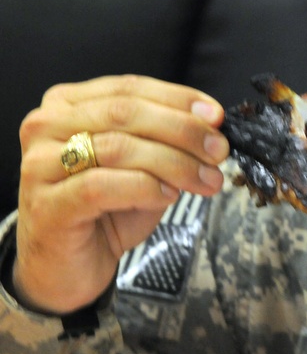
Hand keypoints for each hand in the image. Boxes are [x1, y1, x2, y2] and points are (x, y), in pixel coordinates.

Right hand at [12, 76, 228, 313]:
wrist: (68, 266)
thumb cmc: (107, 210)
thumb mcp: (144, 164)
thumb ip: (168, 140)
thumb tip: (212, 126)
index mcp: (69, 104)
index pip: (130, 87)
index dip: (179, 99)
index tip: (217, 116)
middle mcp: (47, 126)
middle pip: (126, 113)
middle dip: (183, 130)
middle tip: (219, 150)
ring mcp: (40, 165)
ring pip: (118, 148)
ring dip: (175, 163)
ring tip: (207, 179)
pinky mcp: (46, 205)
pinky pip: (102, 186)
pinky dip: (145, 188)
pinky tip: (170, 196)